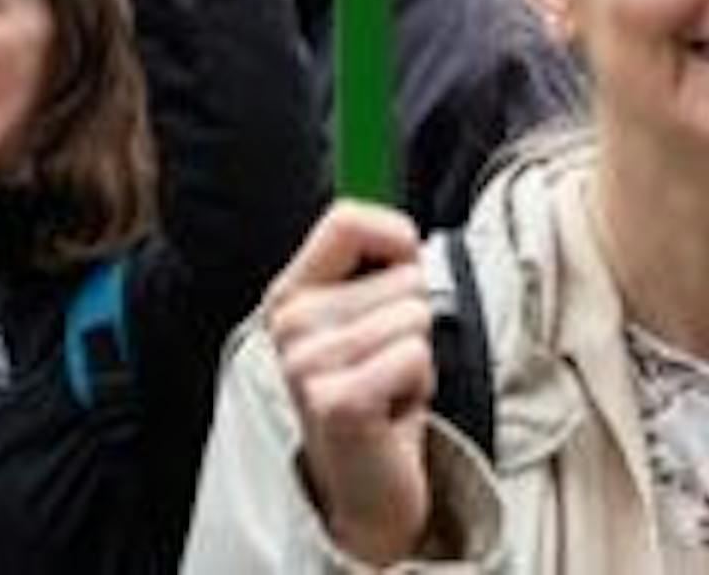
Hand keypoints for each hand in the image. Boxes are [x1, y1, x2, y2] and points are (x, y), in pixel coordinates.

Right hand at [267, 201, 435, 566]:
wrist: (362, 489)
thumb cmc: (372, 396)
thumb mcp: (362, 320)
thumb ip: (375, 269)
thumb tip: (411, 238)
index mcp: (289, 294)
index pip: (346, 219)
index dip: (395, 240)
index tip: (398, 279)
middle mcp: (289, 323)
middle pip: (404, 274)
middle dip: (413, 322)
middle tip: (384, 367)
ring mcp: (307, 363)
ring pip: (415, 315)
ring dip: (417, 359)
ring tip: (386, 389)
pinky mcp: (336, 401)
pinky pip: (416, 355)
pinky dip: (420, 386)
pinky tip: (390, 413)